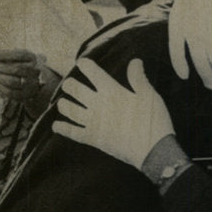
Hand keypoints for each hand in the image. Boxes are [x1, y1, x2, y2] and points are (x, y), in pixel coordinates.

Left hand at [0, 49, 45, 104]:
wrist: (30, 82)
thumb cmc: (19, 65)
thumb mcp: (17, 56)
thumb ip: (8, 55)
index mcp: (33, 59)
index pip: (20, 55)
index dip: (5, 55)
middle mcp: (34, 72)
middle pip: (17, 69)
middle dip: (1, 67)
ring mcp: (31, 85)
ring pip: (12, 82)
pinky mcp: (24, 95)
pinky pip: (10, 92)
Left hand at [53, 57, 174, 168]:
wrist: (153, 151)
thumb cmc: (154, 122)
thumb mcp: (150, 96)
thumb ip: (138, 78)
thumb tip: (135, 61)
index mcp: (111, 91)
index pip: (91, 71)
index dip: (85, 65)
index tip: (82, 63)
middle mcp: (97, 104)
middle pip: (74, 88)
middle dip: (70, 84)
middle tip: (71, 85)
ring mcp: (92, 122)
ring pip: (69, 109)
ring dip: (64, 104)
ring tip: (64, 103)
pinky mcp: (92, 138)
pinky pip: (71, 132)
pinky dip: (62, 128)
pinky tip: (57, 126)